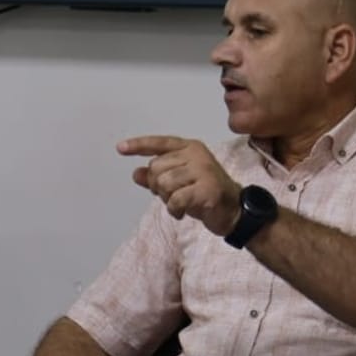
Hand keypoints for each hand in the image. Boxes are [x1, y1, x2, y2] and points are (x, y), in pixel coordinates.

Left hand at [118, 134, 241, 235]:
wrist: (235, 211)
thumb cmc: (205, 194)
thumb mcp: (179, 184)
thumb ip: (157, 177)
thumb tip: (135, 173)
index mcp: (189, 148)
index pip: (159, 143)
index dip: (138, 145)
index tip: (120, 148)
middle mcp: (195, 154)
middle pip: (156, 167)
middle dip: (157, 186)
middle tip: (171, 196)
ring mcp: (203, 170)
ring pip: (164, 183)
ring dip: (167, 199)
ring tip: (180, 204)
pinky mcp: (207, 189)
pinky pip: (176, 199)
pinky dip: (174, 209)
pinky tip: (183, 212)